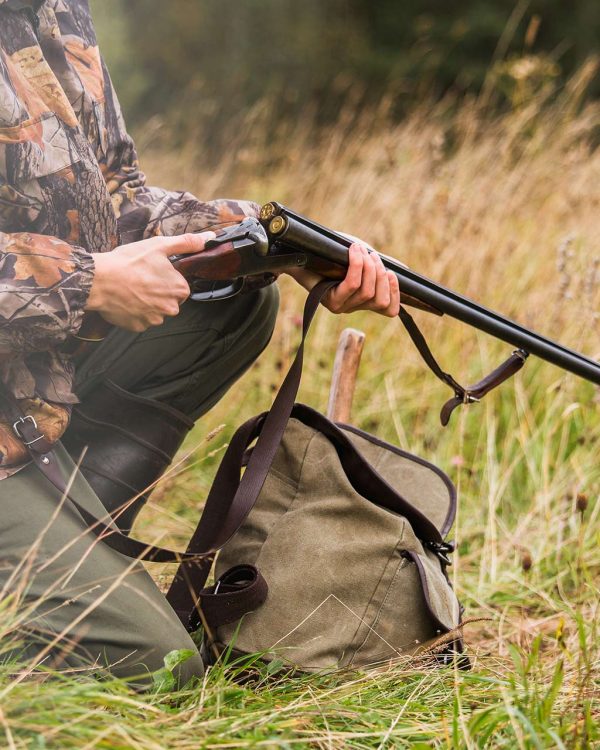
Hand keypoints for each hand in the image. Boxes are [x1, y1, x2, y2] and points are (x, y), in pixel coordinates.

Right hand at [86, 232, 214, 331]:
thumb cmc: (129, 262)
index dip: (166, 279)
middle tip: (140, 280)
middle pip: (168, 301)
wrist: (99, 280)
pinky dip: (134, 312)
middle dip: (157, 292)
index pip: (180, 287)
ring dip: (146, 303)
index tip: (153, 273)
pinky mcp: (138, 327)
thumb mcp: (159, 246)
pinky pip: (140, 319)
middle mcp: (171, 308)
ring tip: (131, 289)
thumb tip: (208, 239)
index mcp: (179, 289)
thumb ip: (186, 243)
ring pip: (154, 311)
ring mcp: (154, 320)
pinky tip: (125, 300)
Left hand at [288, 242, 400, 316]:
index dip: (396, 293)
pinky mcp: (331, 302)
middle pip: (380, 300)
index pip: (389, 310)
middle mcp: (353, 307)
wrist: (299, 257)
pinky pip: (352, 284)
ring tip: (361, 250)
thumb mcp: (359, 259)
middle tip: (372, 256)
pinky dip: (357, 264)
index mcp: (363, 301)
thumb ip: (378, 265)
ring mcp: (342, 307)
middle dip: (381, 274)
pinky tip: (354, 251)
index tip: (392, 273)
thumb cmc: (330, 256)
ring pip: (367, 292)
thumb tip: (403, 270)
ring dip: (369, 267)